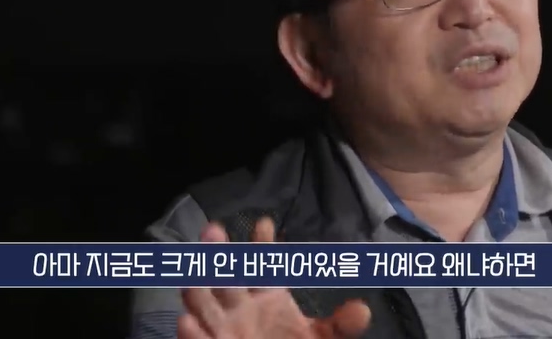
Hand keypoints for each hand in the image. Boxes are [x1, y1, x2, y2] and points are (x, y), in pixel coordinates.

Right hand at [178, 217, 370, 338]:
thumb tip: (364, 310)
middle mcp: (240, 307)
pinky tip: (186, 322)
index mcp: (267, 295)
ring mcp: (223, 329)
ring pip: (205, 305)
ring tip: (193, 272)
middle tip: (214, 230)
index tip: (265, 223)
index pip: (264, 263)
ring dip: (198, 289)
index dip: (264, 244)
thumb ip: (340, 326)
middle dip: (220, 255)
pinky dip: (193, 335)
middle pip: (227, 276)